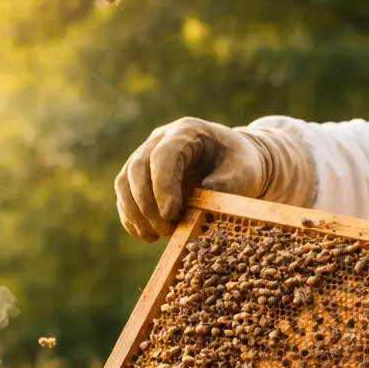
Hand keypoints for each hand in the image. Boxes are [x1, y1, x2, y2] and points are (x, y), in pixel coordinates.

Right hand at [114, 118, 314, 241]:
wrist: (236, 163)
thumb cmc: (241, 164)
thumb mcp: (243, 171)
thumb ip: (224, 185)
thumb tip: (196, 205)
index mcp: (186, 132)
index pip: (163, 155)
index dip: (162, 186)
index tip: (171, 214)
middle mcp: (160, 140)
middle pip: (137, 169)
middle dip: (147, 204)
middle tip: (165, 230)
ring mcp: (147, 157)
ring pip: (125, 183)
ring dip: (136, 213)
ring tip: (156, 236)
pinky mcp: (142, 177)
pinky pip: (125, 197)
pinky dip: (132, 218)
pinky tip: (147, 235)